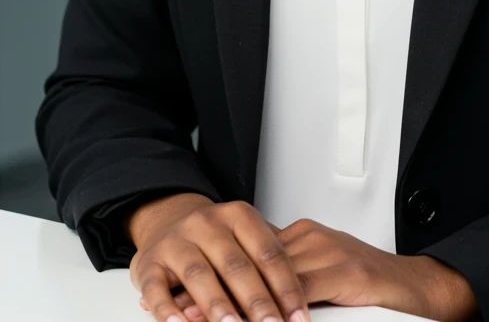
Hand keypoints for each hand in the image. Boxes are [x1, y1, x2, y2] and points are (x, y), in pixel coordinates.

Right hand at [129, 195, 310, 321]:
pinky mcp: (148, 263)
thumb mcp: (243, 235)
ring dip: (217, 306)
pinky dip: (168, 310)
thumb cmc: (214, 237)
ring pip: (199, 275)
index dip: (286, 286)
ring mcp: (176, 242)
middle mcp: (207, 224)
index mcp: (238, 215)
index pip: (268, 252)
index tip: (299, 316)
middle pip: (236, 265)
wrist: (166, 219)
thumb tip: (301, 299)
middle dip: (257, 302)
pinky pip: (157, 288)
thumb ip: (267, 259)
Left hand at [142, 218, 477, 321]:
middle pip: (253, 264)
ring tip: (202, 320)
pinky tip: (256, 321)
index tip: (184, 297)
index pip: (250, 255)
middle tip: (182, 312)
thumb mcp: (325, 280)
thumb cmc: (374, 289)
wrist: (419, 287)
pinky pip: (297, 293)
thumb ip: (291, 282)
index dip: (219, 278)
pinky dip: (271, 310)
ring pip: (269, 278)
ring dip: (235, 303)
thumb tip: (252, 301)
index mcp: (304, 237)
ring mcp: (325, 251)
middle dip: (218, 290)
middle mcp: (311, 238)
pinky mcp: (341, 269)